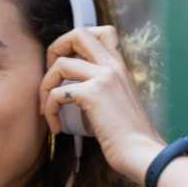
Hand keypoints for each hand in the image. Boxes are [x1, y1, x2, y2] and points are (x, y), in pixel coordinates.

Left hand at [38, 26, 166, 183]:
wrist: (142, 154)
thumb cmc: (129, 137)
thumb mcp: (116, 103)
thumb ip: (101, 89)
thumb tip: (73, 89)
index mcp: (120, 67)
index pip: (102, 32)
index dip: (76, 42)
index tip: (66, 66)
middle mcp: (113, 66)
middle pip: (78, 33)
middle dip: (55, 50)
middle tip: (51, 78)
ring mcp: (104, 77)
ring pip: (60, 64)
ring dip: (45, 88)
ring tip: (47, 110)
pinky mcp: (93, 94)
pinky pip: (57, 93)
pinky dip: (49, 111)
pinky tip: (56, 128)